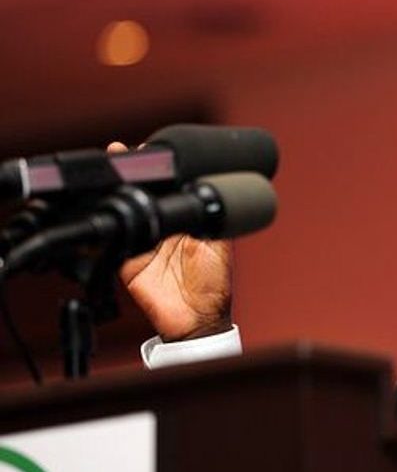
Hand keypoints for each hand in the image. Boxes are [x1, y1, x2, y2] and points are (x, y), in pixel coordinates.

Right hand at [108, 142, 233, 341]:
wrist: (197, 320)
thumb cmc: (214, 285)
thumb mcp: (219, 244)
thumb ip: (208, 218)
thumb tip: (206, 188)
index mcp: (185, 221)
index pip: (169, 190)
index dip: (159, 172)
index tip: (148, 151)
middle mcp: (163, 228)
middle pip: (143, 196)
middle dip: (132, 175)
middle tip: (122, 152)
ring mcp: (144, 243)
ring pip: (127, 212)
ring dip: (117, 193)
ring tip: (111, 170)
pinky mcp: (127, 261)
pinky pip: (113, 242)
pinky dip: (106, 226)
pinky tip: (102, 208)